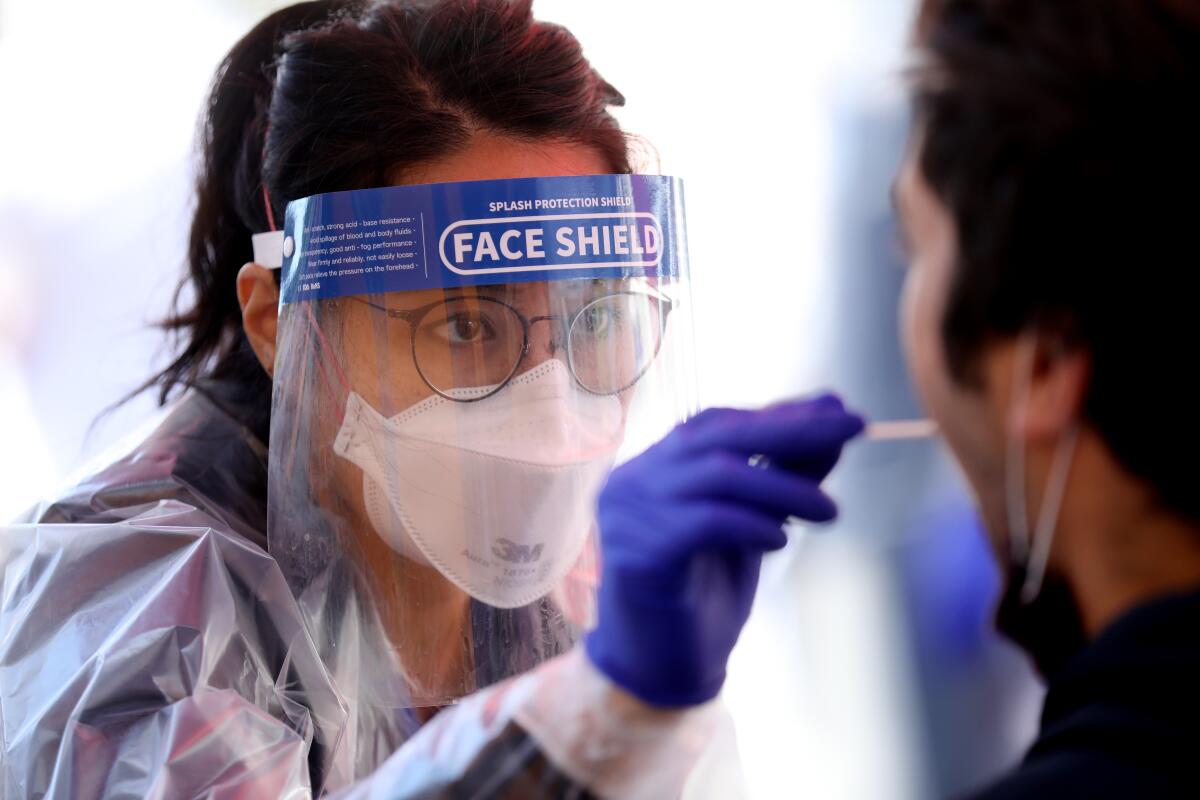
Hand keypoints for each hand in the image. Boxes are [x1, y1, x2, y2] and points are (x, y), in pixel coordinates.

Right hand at [585, 394, 863, 706]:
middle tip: (853, 427)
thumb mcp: (752, 523)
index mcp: (656, 464)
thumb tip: (832, 416)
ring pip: (718, 476)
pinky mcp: (637, 553)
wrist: (661, 666)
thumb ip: (784, 472)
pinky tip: (780, 541)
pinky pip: (706, 522)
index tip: (838, 410)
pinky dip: (752, 525)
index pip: (717, 422)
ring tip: (830, 511)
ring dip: (784, 488)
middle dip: (792, 429)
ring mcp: (629, 513)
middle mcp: (634, 478)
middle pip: (718, 436)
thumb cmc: (704, 591)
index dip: (778, 414)